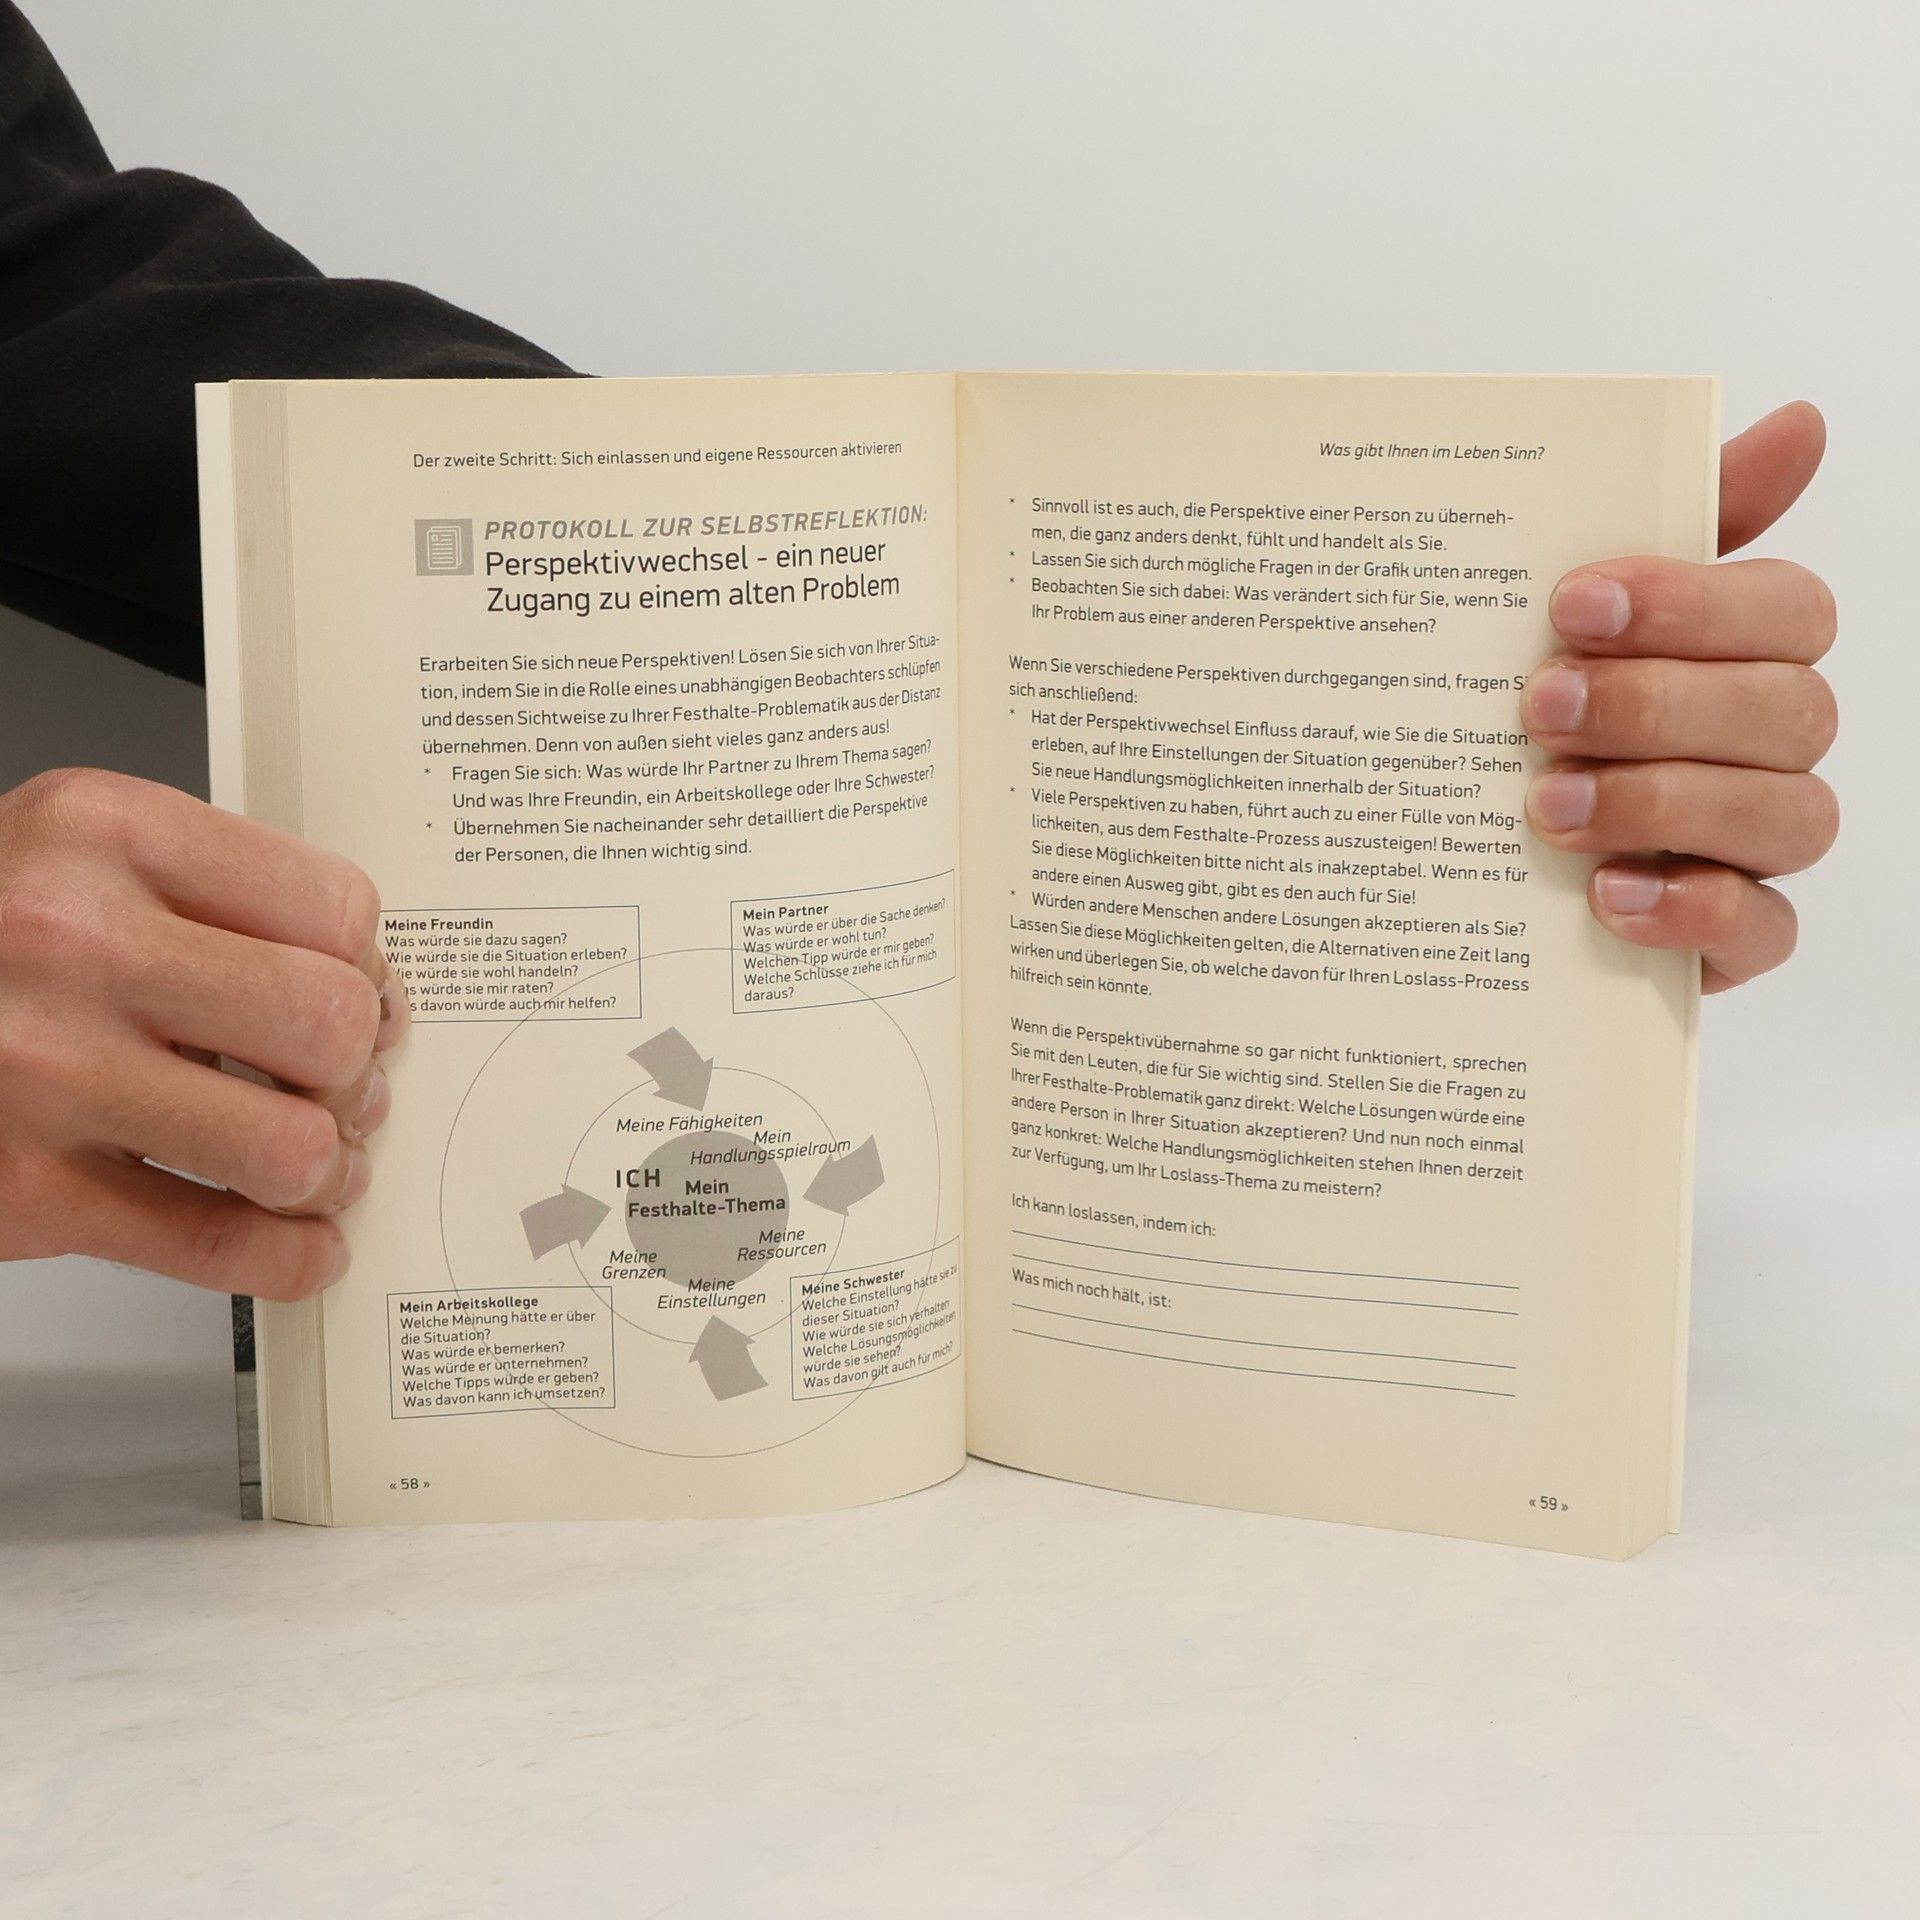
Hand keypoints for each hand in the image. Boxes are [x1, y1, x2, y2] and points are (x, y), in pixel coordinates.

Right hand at [0, 769, 406, 1297]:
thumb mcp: (74, 858)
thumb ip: (208, 899)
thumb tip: (359, 984)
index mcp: (101, 834)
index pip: (331, 907)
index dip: (366, 966)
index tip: (364, 993)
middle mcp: (70, 942)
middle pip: (328, 1023)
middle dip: (356, 1071)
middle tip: (343, 1086)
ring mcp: (44, 1073)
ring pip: (290, 1146)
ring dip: (325, 1169)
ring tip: (310, 1162)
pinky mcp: (26, 1192)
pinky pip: (216, 1241)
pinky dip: (284, 1255)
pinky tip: (297, 1240)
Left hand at [1520, 401, 1836, 990]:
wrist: (1445, 842)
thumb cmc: (1537, 709)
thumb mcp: (1571, 612)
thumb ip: (1676, 517)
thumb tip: (1801, 423)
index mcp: (1747, 650)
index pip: (1788, 607)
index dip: (1691, 602)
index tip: (1570, 603)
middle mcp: (1771, 742)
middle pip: (1788, 708)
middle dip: (1657, 703)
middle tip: (1538, 706)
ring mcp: (1759, 841)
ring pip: (1788, 813)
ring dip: (1664, 801)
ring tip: (1549, 805)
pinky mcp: (1733, 936)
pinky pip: (1767, 928)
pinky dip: (1692, 910)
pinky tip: (1607, 895)